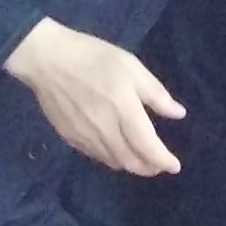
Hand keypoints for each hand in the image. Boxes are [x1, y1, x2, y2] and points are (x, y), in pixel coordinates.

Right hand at [4, 18, 184, 174]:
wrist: (47, 60)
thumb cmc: (93, 58)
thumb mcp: (131, 67)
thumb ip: (156, 94)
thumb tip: (178, 114)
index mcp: (124, 111)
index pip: (148, 147)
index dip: (163, 160)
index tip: (174, 166)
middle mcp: (106, 131)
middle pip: (131, 162)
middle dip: (149, 168)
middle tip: (159, 165)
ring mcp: (86, 137)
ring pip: (113, 162)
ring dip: (131, 166)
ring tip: (141, 160)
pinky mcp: (70, 138)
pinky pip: (96, 156)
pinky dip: (111, 159)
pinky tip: (115, 150)